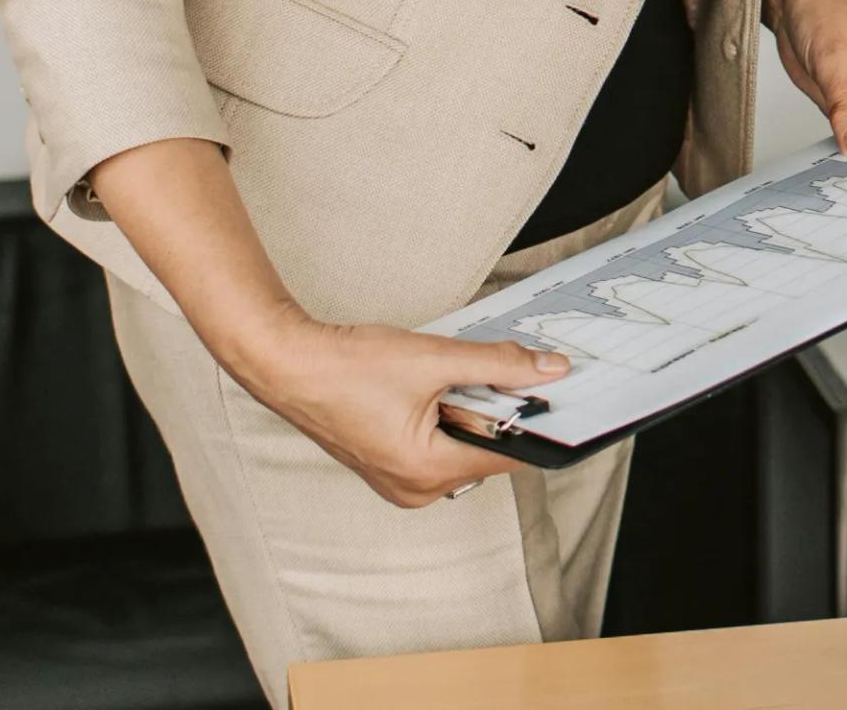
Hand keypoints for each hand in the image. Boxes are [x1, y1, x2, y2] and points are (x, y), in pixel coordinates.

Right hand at [220, 310, 566, 507]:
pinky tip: (439, 386)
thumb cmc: (346, 367)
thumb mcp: (433, 358)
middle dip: (500, 412)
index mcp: (427, 472)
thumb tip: (548, 370)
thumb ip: (497, 364)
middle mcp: (416, 489)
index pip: (508, 454)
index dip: (536, 421)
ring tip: (459, 375)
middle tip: (508, 370)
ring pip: (464, 446)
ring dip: (473, 412)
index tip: (559, 393)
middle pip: (487, 451)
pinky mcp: (392, 467)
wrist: (288, 365)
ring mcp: (401, 482)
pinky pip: (439, 446)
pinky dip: (449, 417)